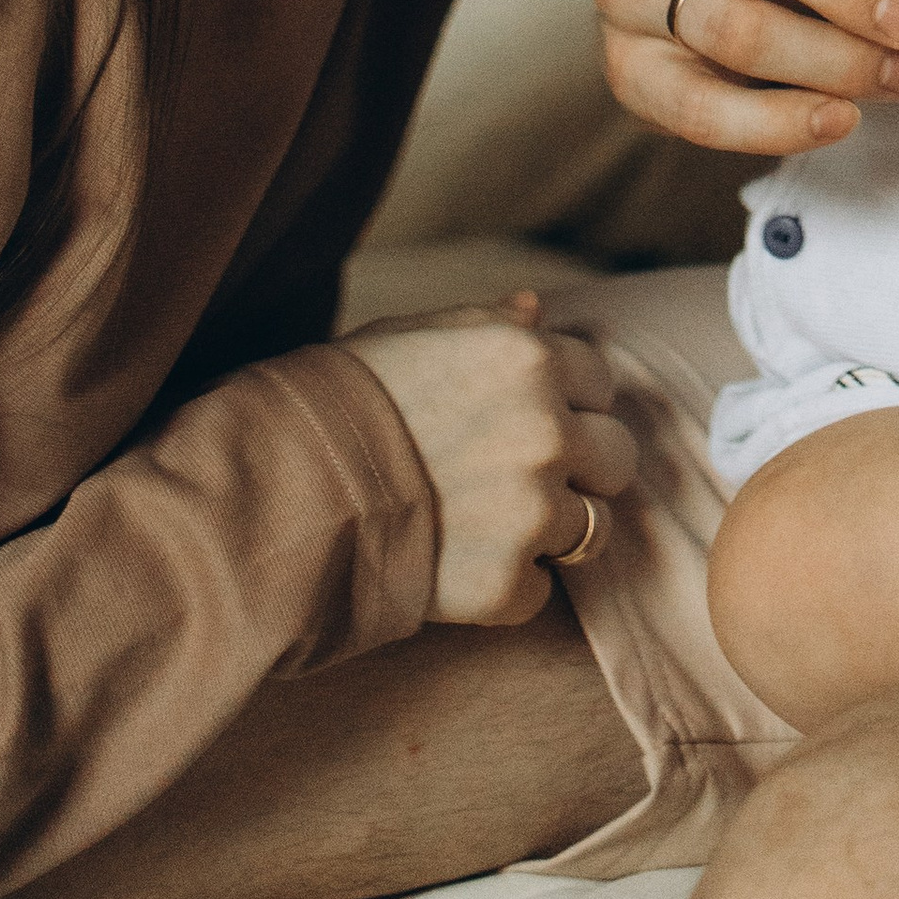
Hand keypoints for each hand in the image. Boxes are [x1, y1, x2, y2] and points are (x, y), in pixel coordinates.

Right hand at [342, 294, 638, 622]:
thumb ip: (486, 322)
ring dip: (553, 531)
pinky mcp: (507, 582)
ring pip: (595, 529)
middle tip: (521, 478)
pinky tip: (458, 565)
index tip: (525, 416)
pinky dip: (508, 585)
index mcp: (530, 359)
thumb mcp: (410, 336)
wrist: (280, 494)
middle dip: (581, 468)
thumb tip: (536, 309)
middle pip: (618, 457)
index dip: (568, 399)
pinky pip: (540, 589)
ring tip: (490, 525)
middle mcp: (547, 431)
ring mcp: (532, 511)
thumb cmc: (339, 402)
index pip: (600, 378)